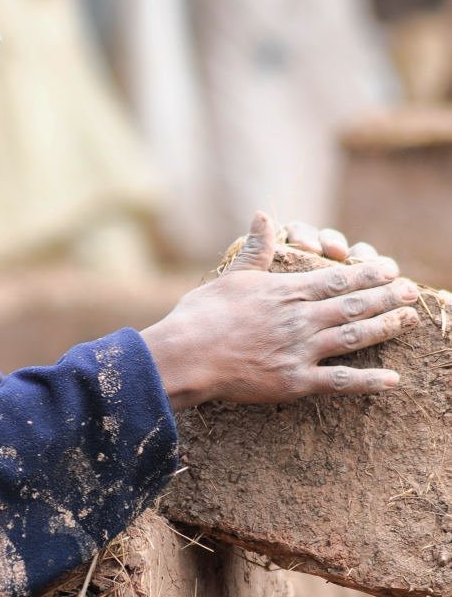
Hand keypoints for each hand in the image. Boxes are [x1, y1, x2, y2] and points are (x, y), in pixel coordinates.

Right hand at [141, 212, 418, 411]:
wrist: (185, 355)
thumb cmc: (201, 315)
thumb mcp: (231, 276)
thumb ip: (256, 249)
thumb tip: (264, 214)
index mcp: (286, 292)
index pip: (336, 280)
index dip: (366, 274)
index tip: (389, 267)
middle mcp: (300, 318)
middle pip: (352, 305)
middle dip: (386, 297)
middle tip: (411, 291)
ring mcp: (300, 350)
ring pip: (352, 337)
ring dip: (384, 328)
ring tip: (408, 320)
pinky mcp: (294, 382)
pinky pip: (338, 382)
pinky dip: (367, 381)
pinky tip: (393, 380)